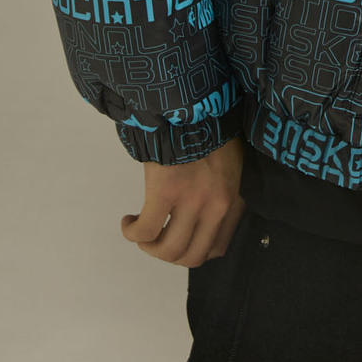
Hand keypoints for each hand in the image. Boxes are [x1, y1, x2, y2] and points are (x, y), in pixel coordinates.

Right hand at [120, 135, 246, 267]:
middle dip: (170, 254)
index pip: (217, 248)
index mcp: (232, 200)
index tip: (180, 239)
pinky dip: (132, 233)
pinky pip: (145, 231)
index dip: (194, 250)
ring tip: (142, 233)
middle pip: (192, 256)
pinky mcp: (165, 192)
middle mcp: (215, 206)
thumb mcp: (230, 166)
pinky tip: (128, 222)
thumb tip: (208, 217)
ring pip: (168, 250)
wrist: (192, 105)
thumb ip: (224, 194)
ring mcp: (191, 201)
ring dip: (150, 247)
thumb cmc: (209, 131)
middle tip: (157, 240)